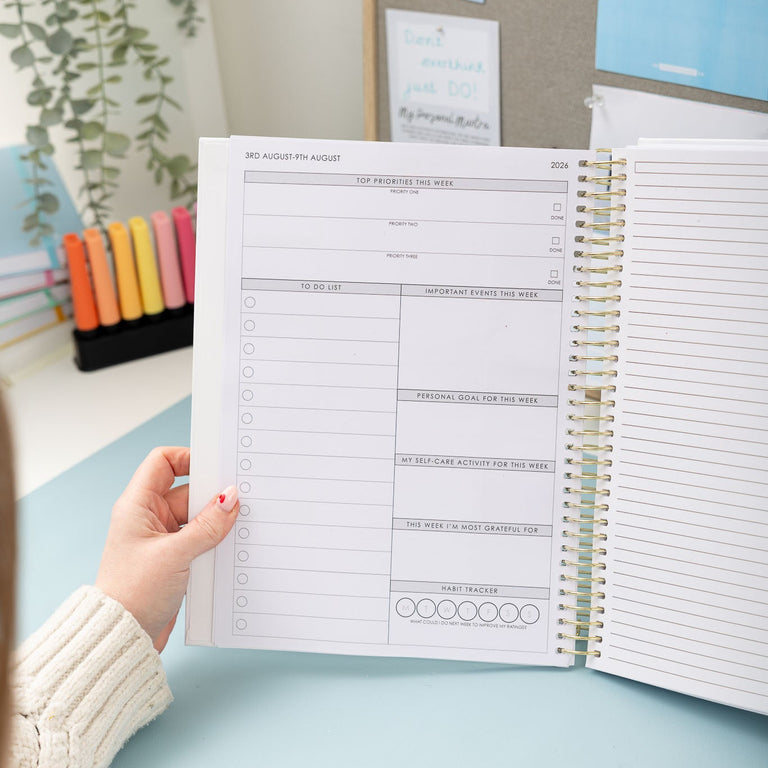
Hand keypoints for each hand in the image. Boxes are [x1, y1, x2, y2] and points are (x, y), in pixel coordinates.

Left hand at [95, 446, 238, 651]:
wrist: (122, 638)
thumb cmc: (134, 593)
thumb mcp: (175, 554)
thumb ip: (207, 525)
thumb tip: (231, 498)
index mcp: (138, 505)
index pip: (163, 462)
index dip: (188, 457)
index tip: (216, 466)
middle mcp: (149, 517)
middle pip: (188, 490)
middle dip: (212, 495)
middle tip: (240, 498)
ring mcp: (162, 539)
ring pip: (198, 517)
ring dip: (217, 521)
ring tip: (240, 525)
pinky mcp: (174, 559)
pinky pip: (200, 539)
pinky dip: (215, 540)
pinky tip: (232, 546)